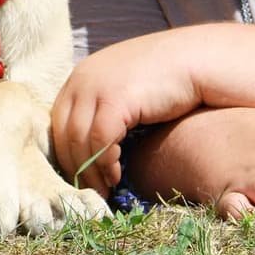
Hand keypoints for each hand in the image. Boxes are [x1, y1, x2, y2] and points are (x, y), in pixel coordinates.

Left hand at [51, 32, 203, 195]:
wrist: (197, 60)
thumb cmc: (165, 80)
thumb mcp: (123, 90)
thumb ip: (102, 109)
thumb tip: (86, 149)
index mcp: (80, 77)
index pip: (57, 124)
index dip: (66, 155)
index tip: (79, 179)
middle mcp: (82, 78)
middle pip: (63, 134)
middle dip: (75, 168)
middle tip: (89, 194)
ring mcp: (97, 86)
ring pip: (79, 140)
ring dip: (90, 171)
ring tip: (105, 190)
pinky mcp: (116, 97)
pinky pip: (100, 139)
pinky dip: (105, 162)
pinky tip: (117, 176)